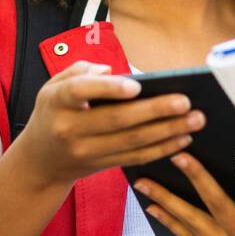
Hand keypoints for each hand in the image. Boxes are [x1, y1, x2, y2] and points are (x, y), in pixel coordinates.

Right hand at [15, 60, 204, 190]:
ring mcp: (87, 151)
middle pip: (118, 120)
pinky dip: (162, 149)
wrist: (39, 161)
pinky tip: (183, 139)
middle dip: (156, 111)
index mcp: (58, 101)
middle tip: (185, 102)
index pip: (81, 91)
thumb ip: (79, 71)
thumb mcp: (53, 87)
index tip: (137, 86)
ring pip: (133, 142)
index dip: (109, 88)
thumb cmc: (53, 113)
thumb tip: (109, 70)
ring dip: (168, 132)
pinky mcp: (102, 165)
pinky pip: (136, 157)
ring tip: (195, 120)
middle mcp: (70, 128)